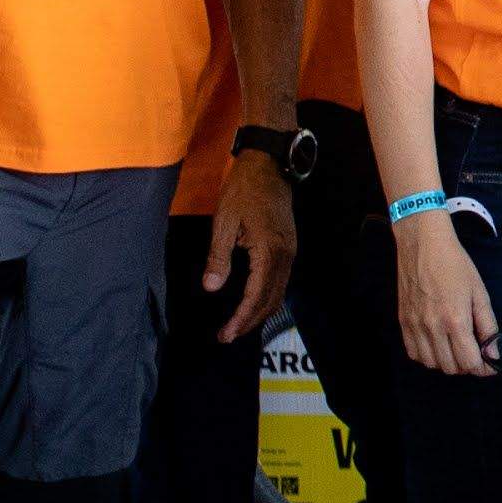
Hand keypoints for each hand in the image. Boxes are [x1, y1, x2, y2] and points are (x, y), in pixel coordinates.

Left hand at [206, 157, 298, 341]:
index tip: (226, 334)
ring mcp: (290, 252)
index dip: (241, 318)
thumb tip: (211, 288)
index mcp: (269, 251)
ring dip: (259, 312)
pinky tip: (251, 302)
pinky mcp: (288, 247)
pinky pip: (280, 281)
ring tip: (238, 325)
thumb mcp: (223, 221)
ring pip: (278, 293)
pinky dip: (266, 298)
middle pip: (271, 300)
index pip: (256, 295)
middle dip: (250, 322)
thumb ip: (218, 257)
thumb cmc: (243, 190)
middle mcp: (285, 256)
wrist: (270, 165)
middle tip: (227, 336)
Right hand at [395, 210, 497, 375]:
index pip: (469, 362)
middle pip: (451, 367)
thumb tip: (495, 353)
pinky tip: (438, 344)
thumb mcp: (480, 293)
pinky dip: (428, 356)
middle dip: (468, 365)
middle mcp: (432, 327)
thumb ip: (488, 326)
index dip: (484, 368)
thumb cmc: (455, 265)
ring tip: (457, 347)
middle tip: (476, 353)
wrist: (423, 245)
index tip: (490, 364)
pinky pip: (414, 353)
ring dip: (447, 362)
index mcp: (455, 319)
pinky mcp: (403, 322)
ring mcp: (414, 326)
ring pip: (432, 364)